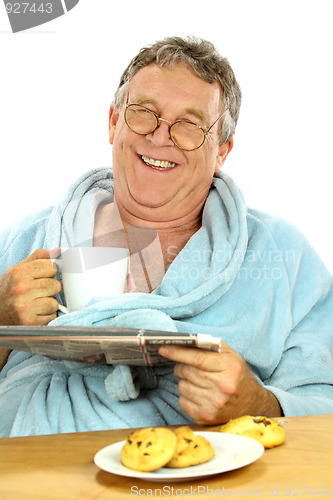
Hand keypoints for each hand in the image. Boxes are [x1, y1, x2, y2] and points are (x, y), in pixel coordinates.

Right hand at [0, 248, 61, 325]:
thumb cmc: (9, 290)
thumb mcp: (18, 269)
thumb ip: (38, 258)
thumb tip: (58, 251)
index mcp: (19, 273)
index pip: (51, 266)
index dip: (49, 272)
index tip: (41, 277)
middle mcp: (21, 289)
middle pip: (55, 285)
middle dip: (50, 289)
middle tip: (38, 292)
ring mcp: (25, 307)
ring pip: (55, 303)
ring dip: (48, 304)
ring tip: (36, 303)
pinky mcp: (29, 322)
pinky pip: (51, 316)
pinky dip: (46, 316)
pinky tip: (35, 313)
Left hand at [158, 342, 281, 424]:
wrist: (252, 406)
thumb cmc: (239, 377)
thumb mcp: (232, 357)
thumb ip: (211, 346)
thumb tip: (187, 342)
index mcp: (229, 368)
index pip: (196, 358)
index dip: (177, 352)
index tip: (163, 348)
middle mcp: (222, 387)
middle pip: (186, 372)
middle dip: (181, 366)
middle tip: (186, 366)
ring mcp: (214, 404)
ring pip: (182, 386)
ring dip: (184, 382)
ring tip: (197, 381)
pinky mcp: (206, 417)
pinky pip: (182, 401)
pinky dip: (185, 396)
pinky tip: (198, 394)